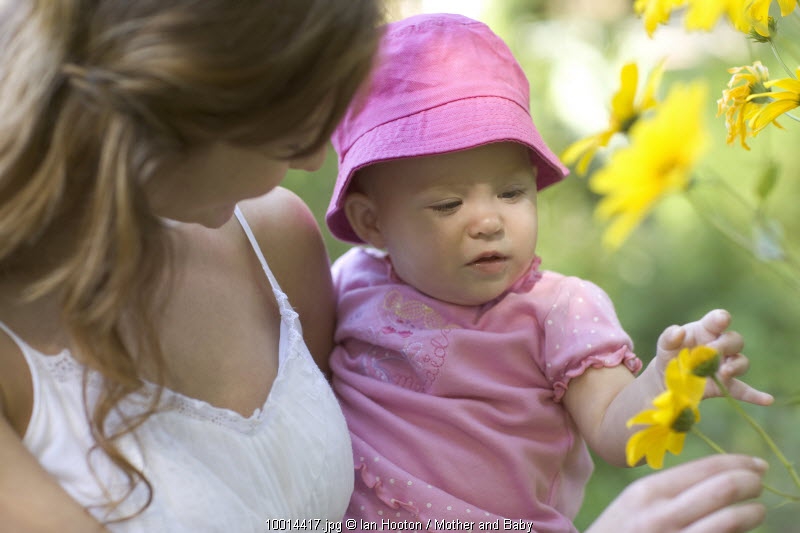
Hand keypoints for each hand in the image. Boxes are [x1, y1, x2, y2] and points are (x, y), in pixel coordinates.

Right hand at [585, 454, 766, 532]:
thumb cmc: (621, 532)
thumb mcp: (636, 503)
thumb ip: (672, 490)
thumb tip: (722, 477)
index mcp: (649, 492)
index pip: (706, 468)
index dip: (739, 463)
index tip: (757, 465)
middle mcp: (663, 516)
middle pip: (724, 489)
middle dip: (751, 483)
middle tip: (758, 484)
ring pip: (731, 520)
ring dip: (753, 513)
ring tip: (756, 511)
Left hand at [655, 309, 772, 405]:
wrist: (667, 379)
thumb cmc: (670, 355)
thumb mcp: (665, 345)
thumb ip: (669, 336)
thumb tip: (678, 331)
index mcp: (706, 331)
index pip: (718, 320)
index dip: (721, 319)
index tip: (721, 320)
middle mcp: (720, 346)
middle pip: (734, 340)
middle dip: (724, 345)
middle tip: (710, 352)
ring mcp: (725, 365)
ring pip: (741, 361)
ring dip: (735, 366)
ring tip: (723, 372)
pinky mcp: (726, 384)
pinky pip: (744, 389)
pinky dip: (755, 395)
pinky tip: (766, 400)